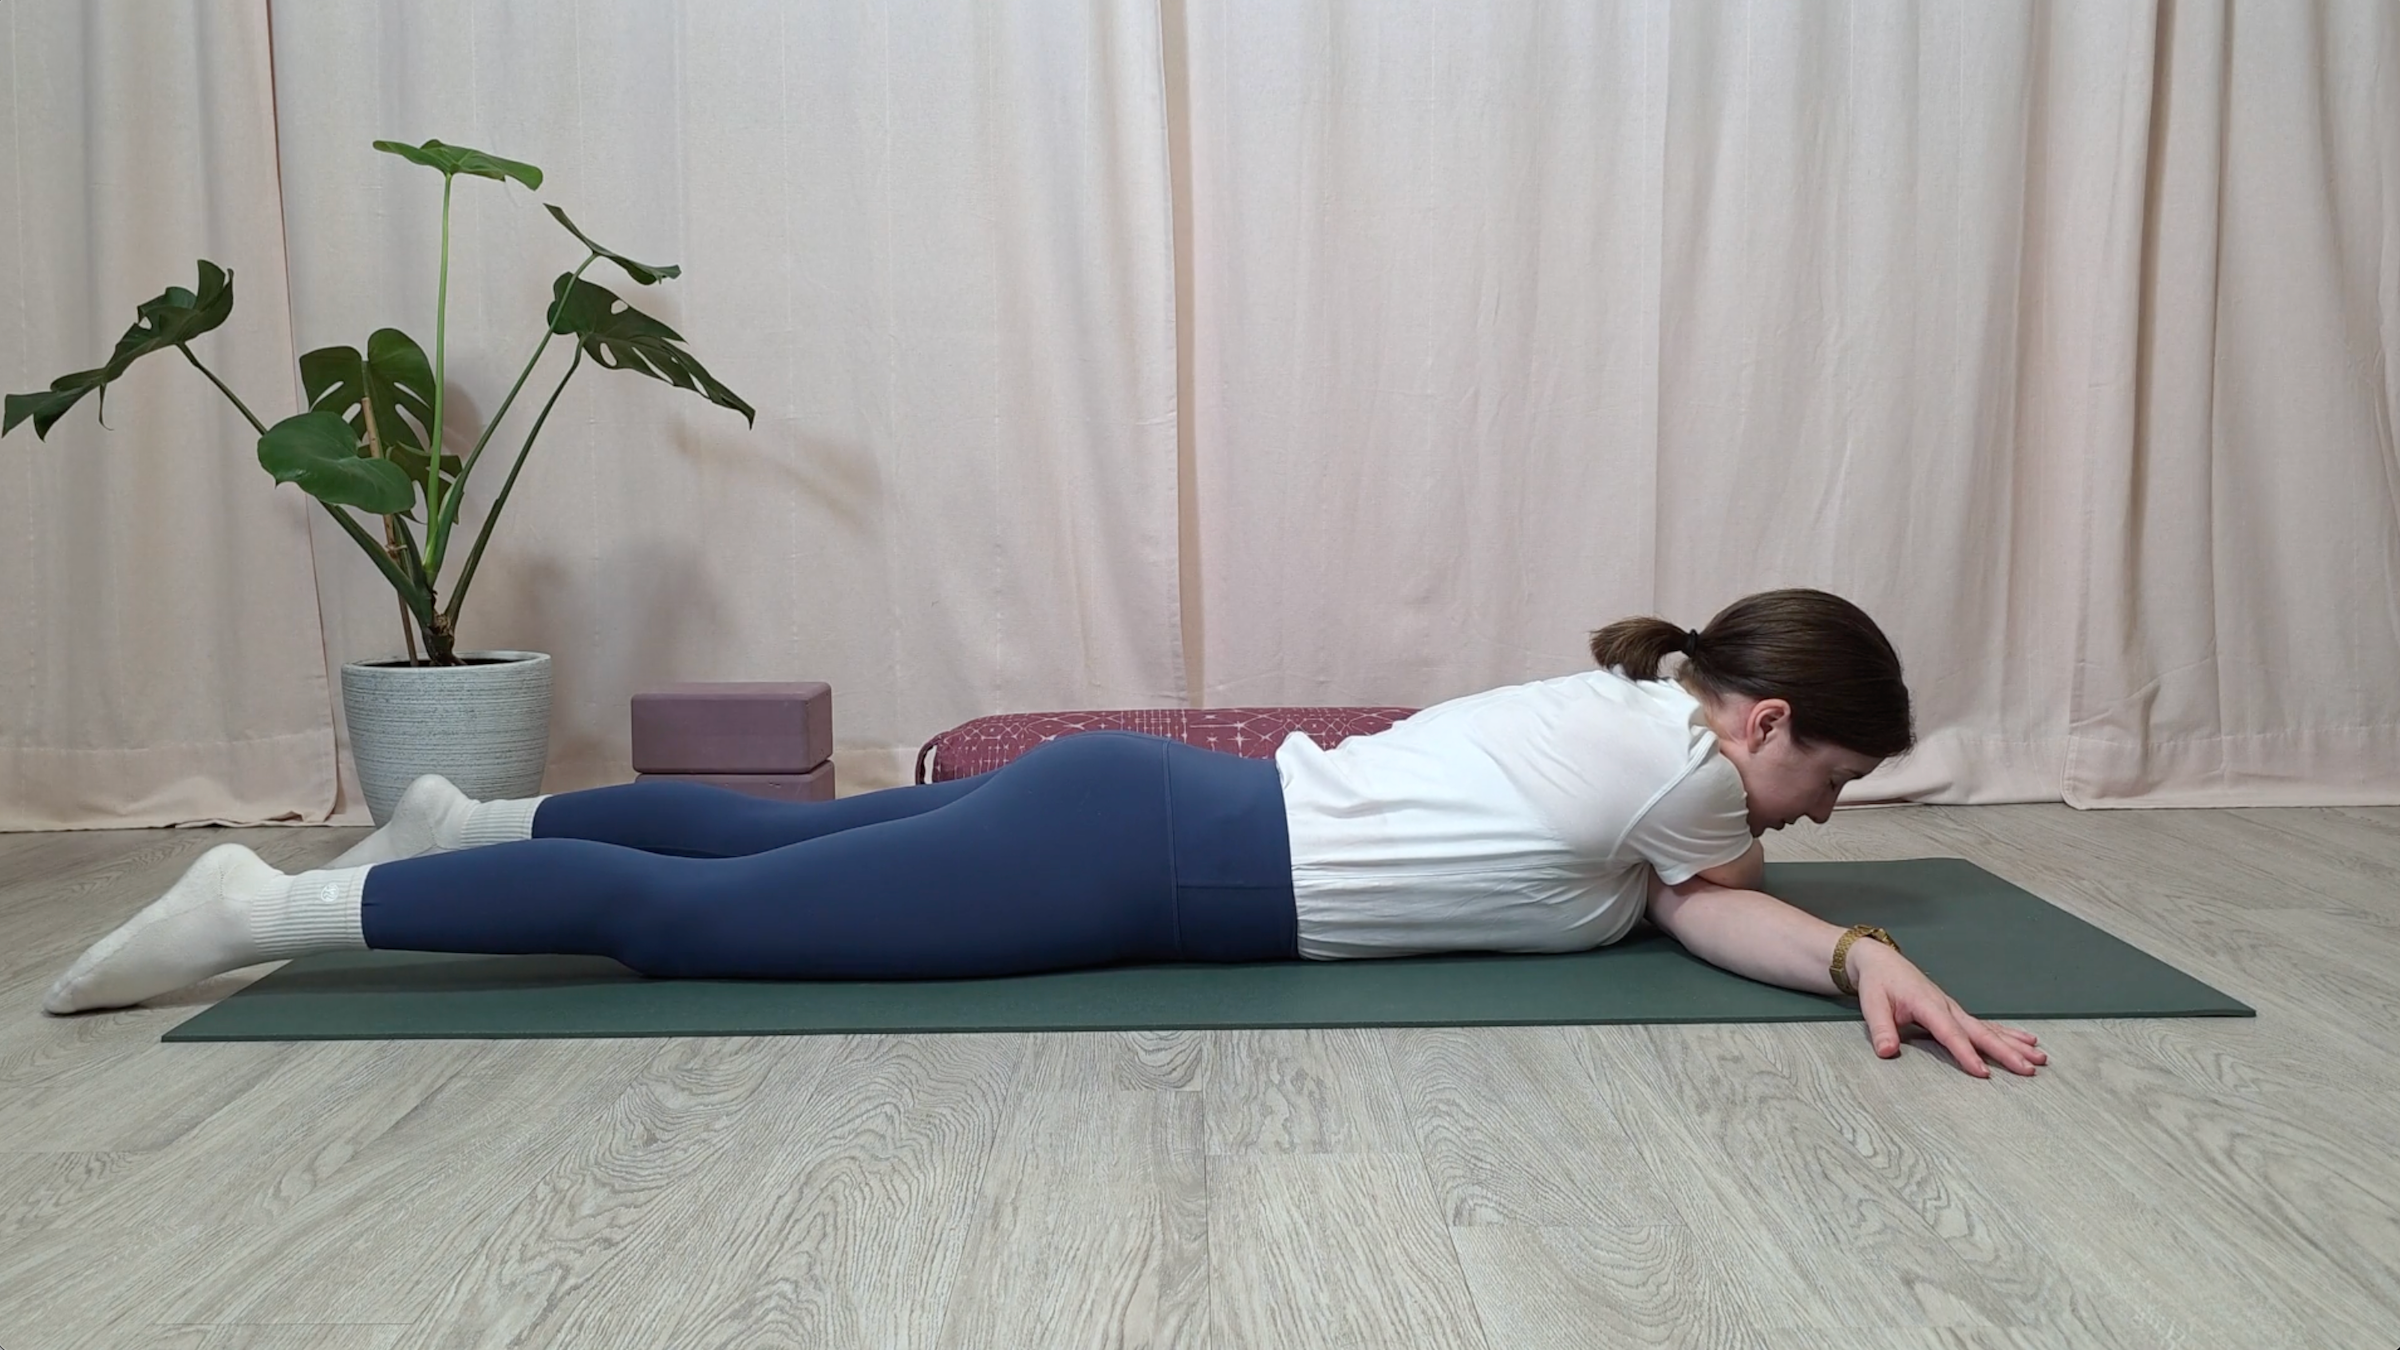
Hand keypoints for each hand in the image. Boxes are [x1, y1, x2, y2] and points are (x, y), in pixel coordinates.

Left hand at [1847, 942, 2047, 1078]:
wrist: (1881, 961)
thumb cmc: (1878, 983)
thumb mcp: (1872, 1004)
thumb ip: (1881, 1029)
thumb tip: (1887, 1052)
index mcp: (1927, 1004)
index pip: (1949, 1033)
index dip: (1966, 1053)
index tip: (1983, 1073)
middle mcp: (1947, 1006)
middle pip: (1980, 1032)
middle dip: (2006, 1052)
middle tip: (2029, 1069)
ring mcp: (1954, 1008)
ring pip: (1989, 1029)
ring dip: (2015, 1044)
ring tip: (2039, 1058)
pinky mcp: (1956, 1011)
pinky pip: (1985, 1025)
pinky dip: (2008, 1034)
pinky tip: (2027, 1042)